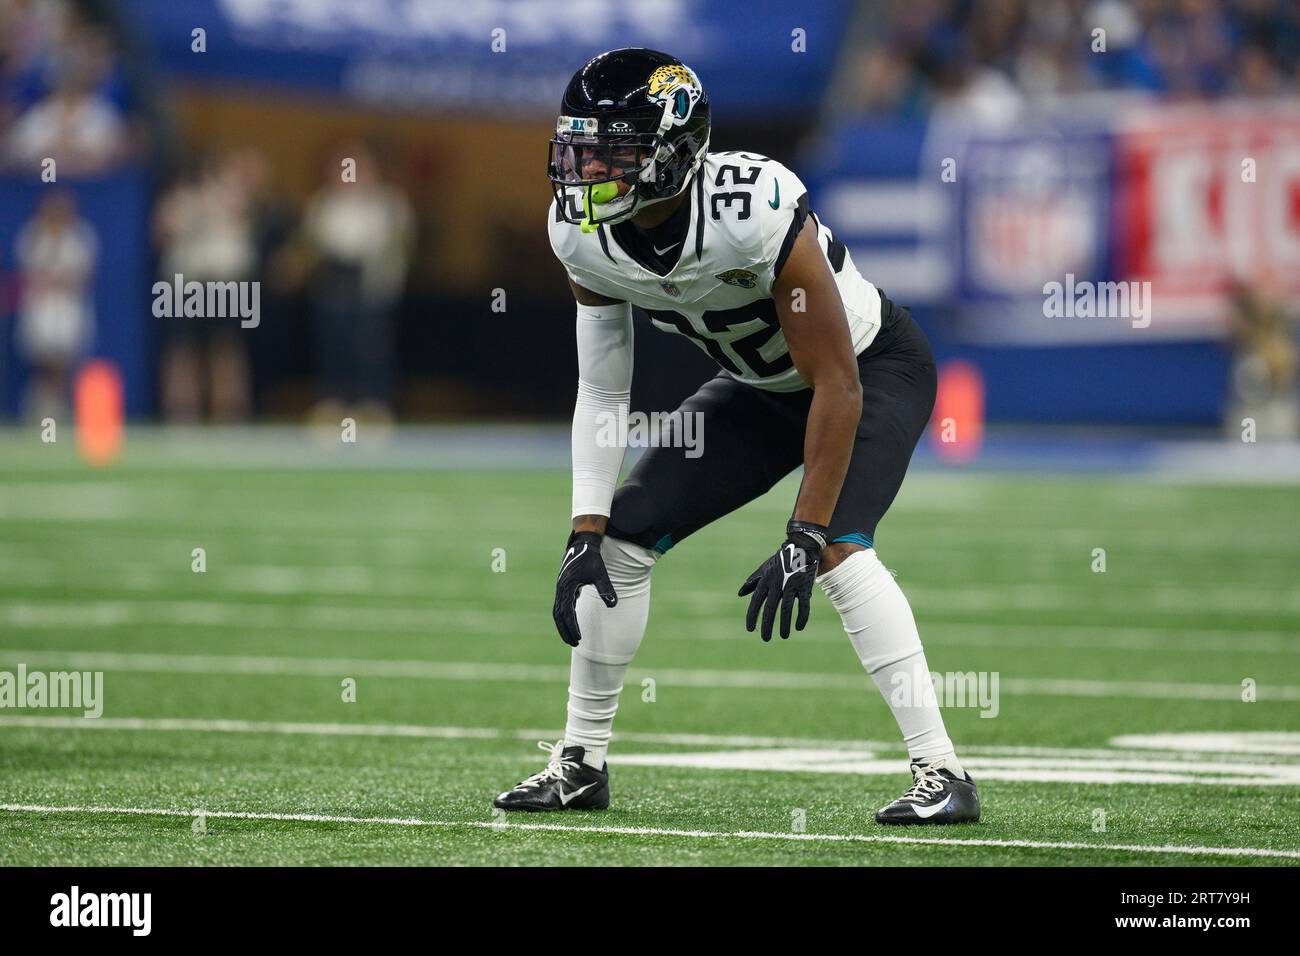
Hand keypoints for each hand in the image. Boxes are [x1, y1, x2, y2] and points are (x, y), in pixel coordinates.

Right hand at [552, 530, 617, 646]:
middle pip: (559, 615)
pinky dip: (564, 618)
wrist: (583, 544)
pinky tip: (572, 624)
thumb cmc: (591, 559)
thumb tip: (612, 605)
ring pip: (558, 612)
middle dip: (565, 630)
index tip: (579, 637)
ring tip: (571, 639)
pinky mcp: (563, 588)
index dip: (572, 626)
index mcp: (567, 586)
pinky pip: (561, 607)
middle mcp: (561, 589)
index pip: (567, 612)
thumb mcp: (600, 573)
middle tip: (574, 643)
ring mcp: (560, 588)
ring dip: (563, 626)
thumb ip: (606, 589)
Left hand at [738, 522, 826, 641]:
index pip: (756, 601)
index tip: (750, 629)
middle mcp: (777, 584)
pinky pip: (803, 604)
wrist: (802, 546)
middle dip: (767, 625)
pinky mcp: (805, 586)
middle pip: (770, 608)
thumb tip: (740, 594)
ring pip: (786, 609)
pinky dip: (801, 617)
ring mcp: (791, 585)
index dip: (752, 616)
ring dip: (784, 625)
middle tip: (765, 639)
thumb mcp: (764, 568)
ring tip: (783, 636)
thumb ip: (753, 581)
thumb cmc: (781, 560)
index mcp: (766, 580)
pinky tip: (799, 627)